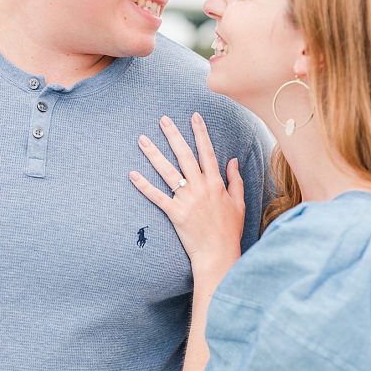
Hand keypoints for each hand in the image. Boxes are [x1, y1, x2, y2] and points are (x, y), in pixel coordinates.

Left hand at [129, 113, 244, 271]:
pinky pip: (156, 196)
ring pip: (168, 172)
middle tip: (163, 119)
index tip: (194, 116)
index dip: (200, 133)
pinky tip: (132, 174)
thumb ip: (235, 180)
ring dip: (154, 154)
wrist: (218, 254)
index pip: (207, 152)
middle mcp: (201, 187)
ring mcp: (187, 200)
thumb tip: (233, 160)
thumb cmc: (229, 230)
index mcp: (216, 183)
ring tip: (142, 139)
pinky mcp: (174, 213)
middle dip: (174, 135)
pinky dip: (143, 185)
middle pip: (185, 155)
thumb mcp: (239, 202)